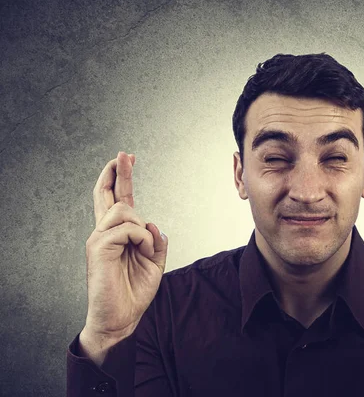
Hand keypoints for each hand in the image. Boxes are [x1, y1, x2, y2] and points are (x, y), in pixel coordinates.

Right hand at [83, 151, 167, 340]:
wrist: (120, 318)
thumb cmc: (134, 291)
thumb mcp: (154, 263)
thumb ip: (156, 242)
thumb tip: (153, 223)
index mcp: (118, 235)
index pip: (117, 200)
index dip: (121, 179)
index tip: (128, 159)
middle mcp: (105, 233)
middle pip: (108, 195)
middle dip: (118, 172)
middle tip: (125, 153)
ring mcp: (99, 239)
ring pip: (124, 211)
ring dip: (143, 228)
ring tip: (146, 249)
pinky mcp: (99, 247)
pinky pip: (128, 228)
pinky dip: (143, 239)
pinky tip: (143, 252)